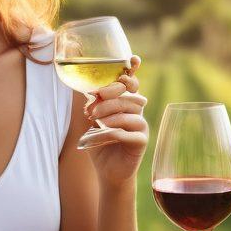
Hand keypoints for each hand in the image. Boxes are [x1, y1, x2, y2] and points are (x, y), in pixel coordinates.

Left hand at [83, 55, 147, 188]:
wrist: (107, 170)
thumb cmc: (100, 144)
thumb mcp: (93, 122)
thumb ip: (94, 105)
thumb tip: (89, 91)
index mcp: (127, 104)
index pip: (132, 84)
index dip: (133, 71)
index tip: (133, 59)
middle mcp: (137, 112)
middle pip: (129, 96)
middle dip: (111, 96)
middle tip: (92, 107)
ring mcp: (141, 126)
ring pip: (129, 112)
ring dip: (109, 115)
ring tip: (94, 121)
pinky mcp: (141, 141)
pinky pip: (126, 132)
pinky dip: (109, 133)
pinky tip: (98, 135)